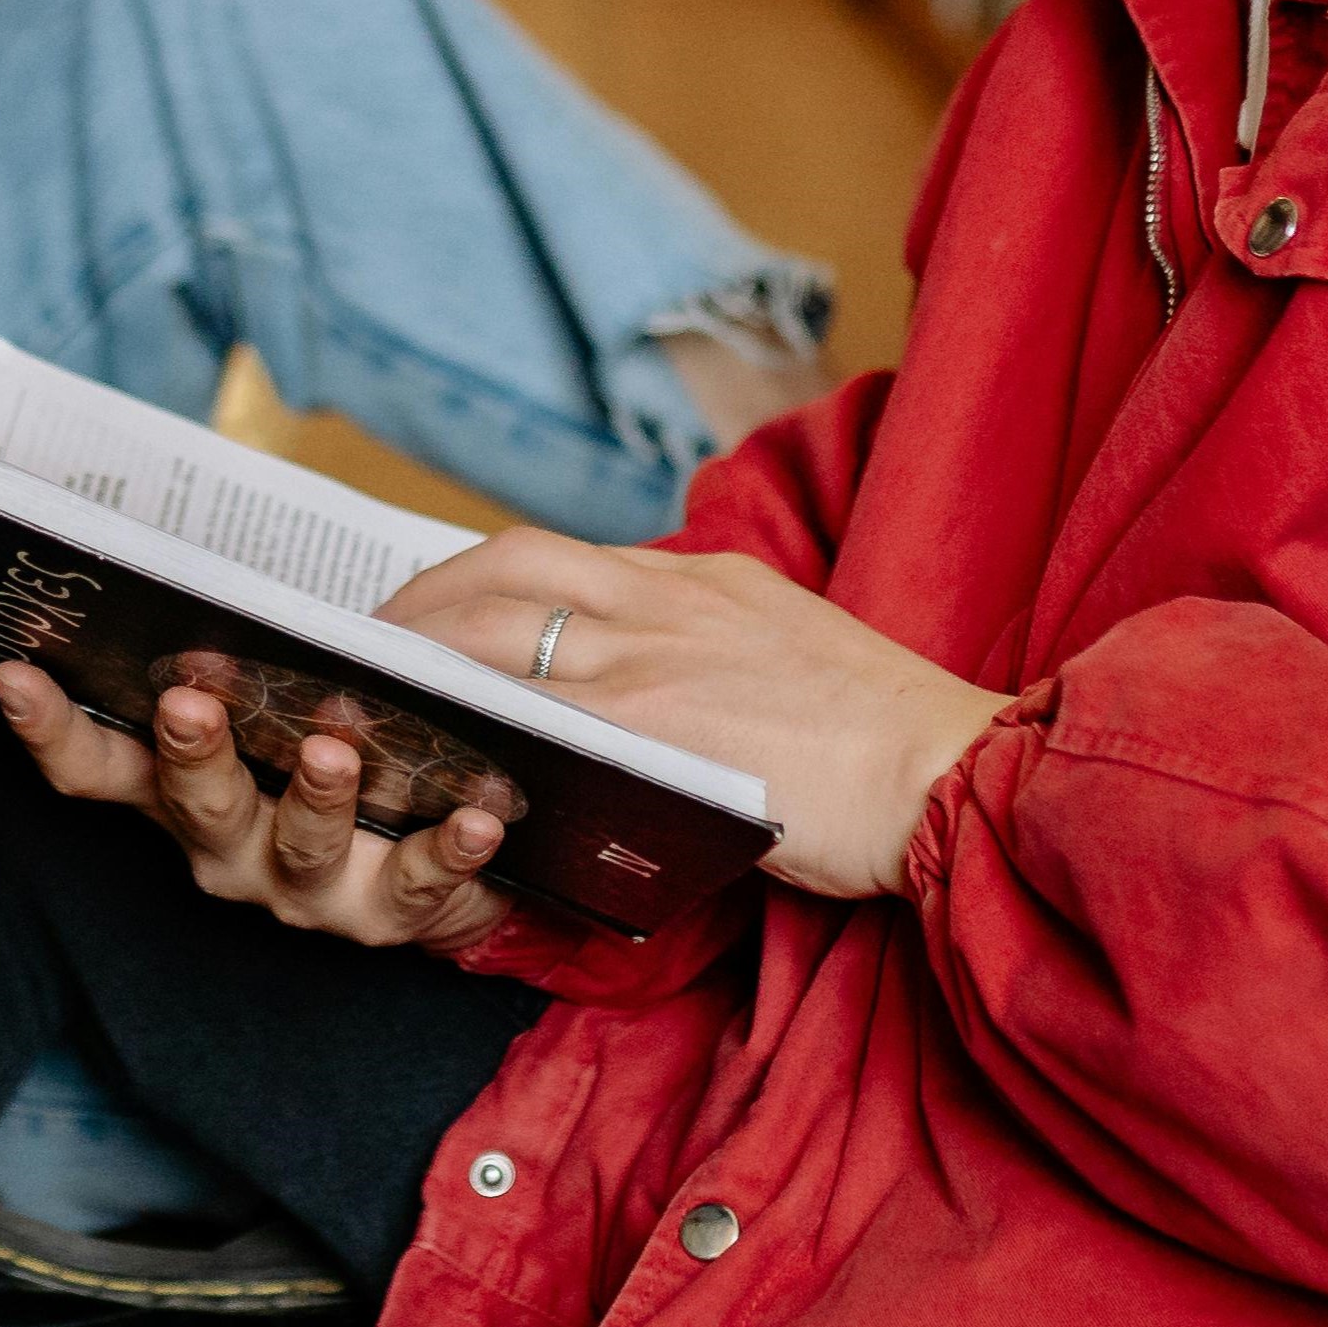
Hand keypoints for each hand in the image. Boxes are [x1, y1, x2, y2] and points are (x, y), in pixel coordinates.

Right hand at [0, 663, 514, 951]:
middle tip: (191, 701)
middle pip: (198, 803)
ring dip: (316, 797)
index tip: (14, 672)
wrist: (434, 855)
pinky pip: (420, 879)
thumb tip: (193, 578)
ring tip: (334, 751)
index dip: (50, 730)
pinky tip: (473, 816)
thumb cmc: (336, 754)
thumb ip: (233, 665)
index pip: (97, 769)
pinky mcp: (395, 910)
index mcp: (185, 791)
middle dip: (193, 750)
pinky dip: (446, 847)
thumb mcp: (270, 710)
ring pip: (302, 844)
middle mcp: (230, 849)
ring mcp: (309, 889)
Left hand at [380, 528, 1008, 901]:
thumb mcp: (790, 655)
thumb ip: (709, 652)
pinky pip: (537, 707)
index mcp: (704, 581)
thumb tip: (641, 691)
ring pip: (504, 629)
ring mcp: (658, 659)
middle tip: (372, 645)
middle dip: (425, 602)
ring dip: (427, 655)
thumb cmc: (889, 737)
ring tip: (377, 696)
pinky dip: (477, 720)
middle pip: (509, 572)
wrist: (954, 769)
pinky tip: (437, 753)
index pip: (557, 557)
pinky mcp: (658, 723)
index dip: (476, 579)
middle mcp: (670, 601)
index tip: (434, 609)